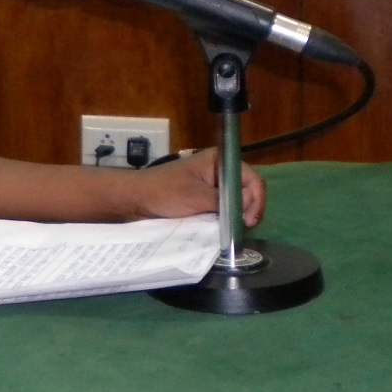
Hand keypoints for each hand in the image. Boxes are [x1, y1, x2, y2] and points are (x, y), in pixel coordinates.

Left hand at [136, 148, 265, 226]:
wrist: (136, 199)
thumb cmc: (163, 192)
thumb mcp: (196, 197)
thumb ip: (224, 201)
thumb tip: (248, 207)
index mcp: (219, 161)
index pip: (252, 179)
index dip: (255, 200)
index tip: (248, 220)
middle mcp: (219, 170)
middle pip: (248, 190)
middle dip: (248, 209)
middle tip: (243, 227)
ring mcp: (212, 185)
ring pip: (237, 201)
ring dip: (237, 215)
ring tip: (234, 229)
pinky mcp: (205, 198)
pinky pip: (224, 207)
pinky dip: (226, 218)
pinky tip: (224, 228)